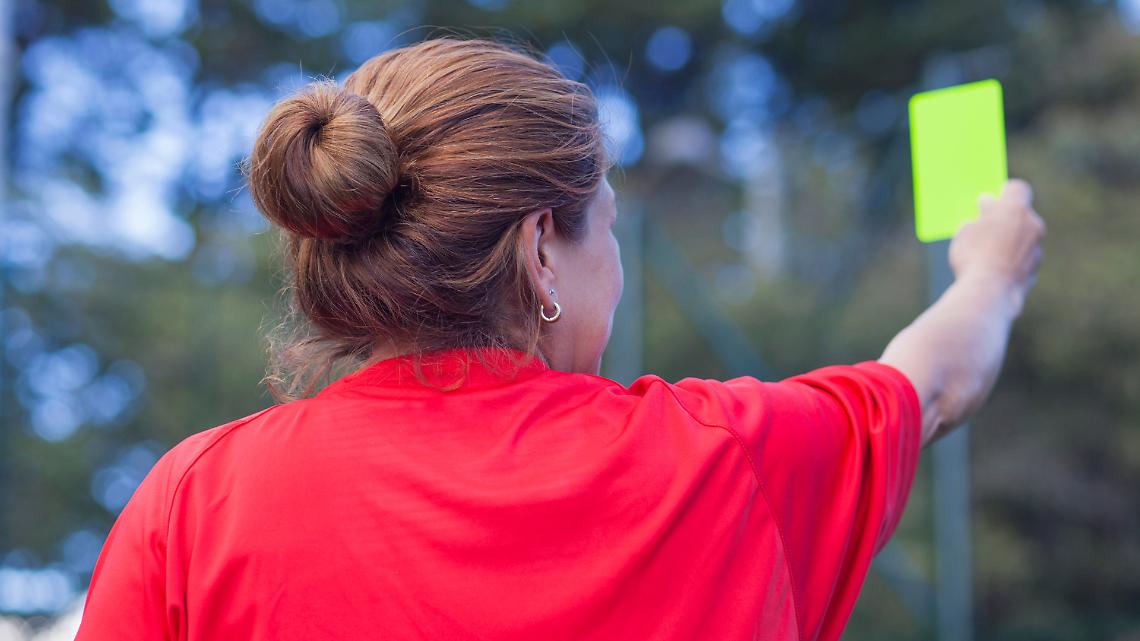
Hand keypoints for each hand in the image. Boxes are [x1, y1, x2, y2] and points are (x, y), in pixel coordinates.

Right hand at [949, 179, 1045, 308]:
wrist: (989, 293)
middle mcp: (1033, 224)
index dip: (1003, 193)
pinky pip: (1024, 258)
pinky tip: (993, 270)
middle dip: (1005, 219)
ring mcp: (1037, 248)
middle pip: (1021, 214)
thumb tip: (983, 213)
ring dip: (1009, 240)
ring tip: (985, 253)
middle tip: (984, 226)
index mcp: (1015, 209)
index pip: (1016, 188)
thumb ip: (978, 219)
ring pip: (1024, 237)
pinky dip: (1012, 260)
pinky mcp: (1036, 269)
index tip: (990, 201)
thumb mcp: (965, 233)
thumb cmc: (974, 258)